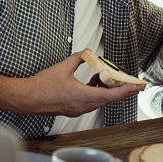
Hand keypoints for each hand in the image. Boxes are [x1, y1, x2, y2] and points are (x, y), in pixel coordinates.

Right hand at [21, 51, 145, 116]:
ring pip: (98, 101)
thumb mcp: (62, 67)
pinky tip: (93, 82)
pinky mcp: (72, 109)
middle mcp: (82, 106)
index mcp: (82, 97)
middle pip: (107, 100)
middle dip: (119, 92)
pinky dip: (95, 93)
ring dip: (106, 91)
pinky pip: (90, 102)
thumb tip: (87, 52)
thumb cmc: (42, 86)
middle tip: (130, 85)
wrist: (28, 98)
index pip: (109, 96)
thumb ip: (78, 58)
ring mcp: (77, 109)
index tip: (134, 87)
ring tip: (109, 79)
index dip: (123, 91)